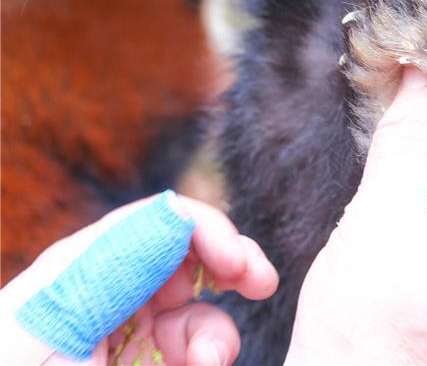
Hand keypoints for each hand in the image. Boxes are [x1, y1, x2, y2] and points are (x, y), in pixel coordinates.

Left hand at [1, 195, 277, 365]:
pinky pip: (187, 348)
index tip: (240, 267)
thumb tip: (175, 215)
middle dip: (229, 264)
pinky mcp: (138, 362)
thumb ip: (118, 266)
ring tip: (208, 364)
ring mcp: (122, 334)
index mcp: (79, 269)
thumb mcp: (64, 324)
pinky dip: (205, 356)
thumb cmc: (25, 364)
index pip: (157, 220)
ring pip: (193, 308)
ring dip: (215, 333)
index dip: (208, 229)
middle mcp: (106, 293)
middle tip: (260, 285)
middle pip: (185, 252)